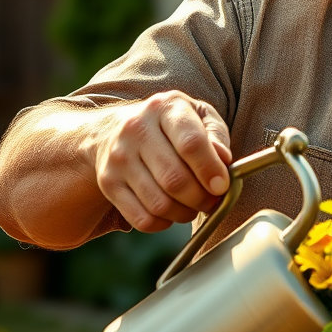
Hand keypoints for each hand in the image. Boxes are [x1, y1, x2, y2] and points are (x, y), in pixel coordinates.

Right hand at [92, 91, 232, 232]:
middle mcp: (136, 129)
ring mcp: (118, 157)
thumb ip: (217, 135)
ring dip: (185, 213)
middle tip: (212, 201)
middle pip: (175, 179)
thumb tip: (223, 159)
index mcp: (165, 108)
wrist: (115, 128)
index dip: (210, 169)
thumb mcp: (200, 116)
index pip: (191, 143)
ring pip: (159, 204)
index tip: (222, 186)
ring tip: (194, 206)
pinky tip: (171, 212)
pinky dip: (163, 224)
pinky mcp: (108, 182)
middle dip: (201, 198)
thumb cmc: (172, 126)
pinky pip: (142, 219)